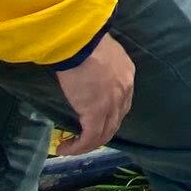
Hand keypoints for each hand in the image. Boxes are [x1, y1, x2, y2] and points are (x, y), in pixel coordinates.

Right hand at [54, 36, 133, 154]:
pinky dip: (77, 147)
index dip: (109, 116)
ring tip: (70, 147)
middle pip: (115, 121)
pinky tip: (64, 148)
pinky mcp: (96, 112)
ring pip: (104, 133)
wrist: (81, 42)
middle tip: (82, 139)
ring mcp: (112, 103)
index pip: (122, 103)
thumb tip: (88, 74)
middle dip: (100, 133)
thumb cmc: (85, 42)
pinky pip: (89, 138)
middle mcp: (125, 91)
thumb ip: (101, 67)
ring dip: (87, 144)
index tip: (93, 121)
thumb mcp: (101, 53)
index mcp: (127, 75)